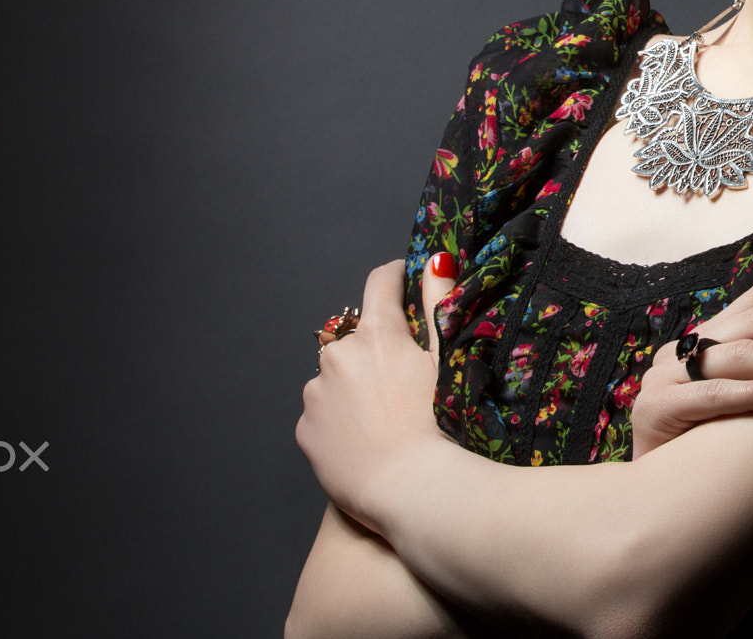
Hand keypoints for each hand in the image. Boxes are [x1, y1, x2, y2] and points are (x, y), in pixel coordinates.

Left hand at [297, 253, 458, 531]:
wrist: (412, 491)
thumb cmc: (439, 425)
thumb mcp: (446, 358)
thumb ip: (437, 304)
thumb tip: (435, 260)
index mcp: (375, 334)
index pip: (380, 283)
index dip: (395, 278)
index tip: (402, 281)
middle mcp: (337, 356)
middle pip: (355, 338)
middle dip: (374, 351)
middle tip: (403, 382)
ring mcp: (316, 394)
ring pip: (335, 378)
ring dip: (352, 388)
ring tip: (384, 420)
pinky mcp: (306, 429)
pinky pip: (321, 415)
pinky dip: (338, 421)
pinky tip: (365, 441)